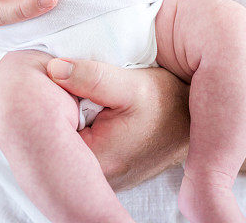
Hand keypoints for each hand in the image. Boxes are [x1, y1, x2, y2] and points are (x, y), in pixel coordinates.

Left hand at [47, 58, 189, 190]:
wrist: (195, 119)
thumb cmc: (167, 103)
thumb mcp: (131, 85)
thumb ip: (90, 77)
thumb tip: (53, 69)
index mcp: (96, 161)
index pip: (51, 130)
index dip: (50, 100)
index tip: (56, 77)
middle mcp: (96, 177)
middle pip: (58, 136)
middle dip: (59, 107)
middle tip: (69, 80)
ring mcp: (102, 175)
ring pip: (70, 139)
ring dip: (72, 114)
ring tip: (87, 96)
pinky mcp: (107, 166)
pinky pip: (83, 142)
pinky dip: (83, 123)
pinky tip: (94, 108)